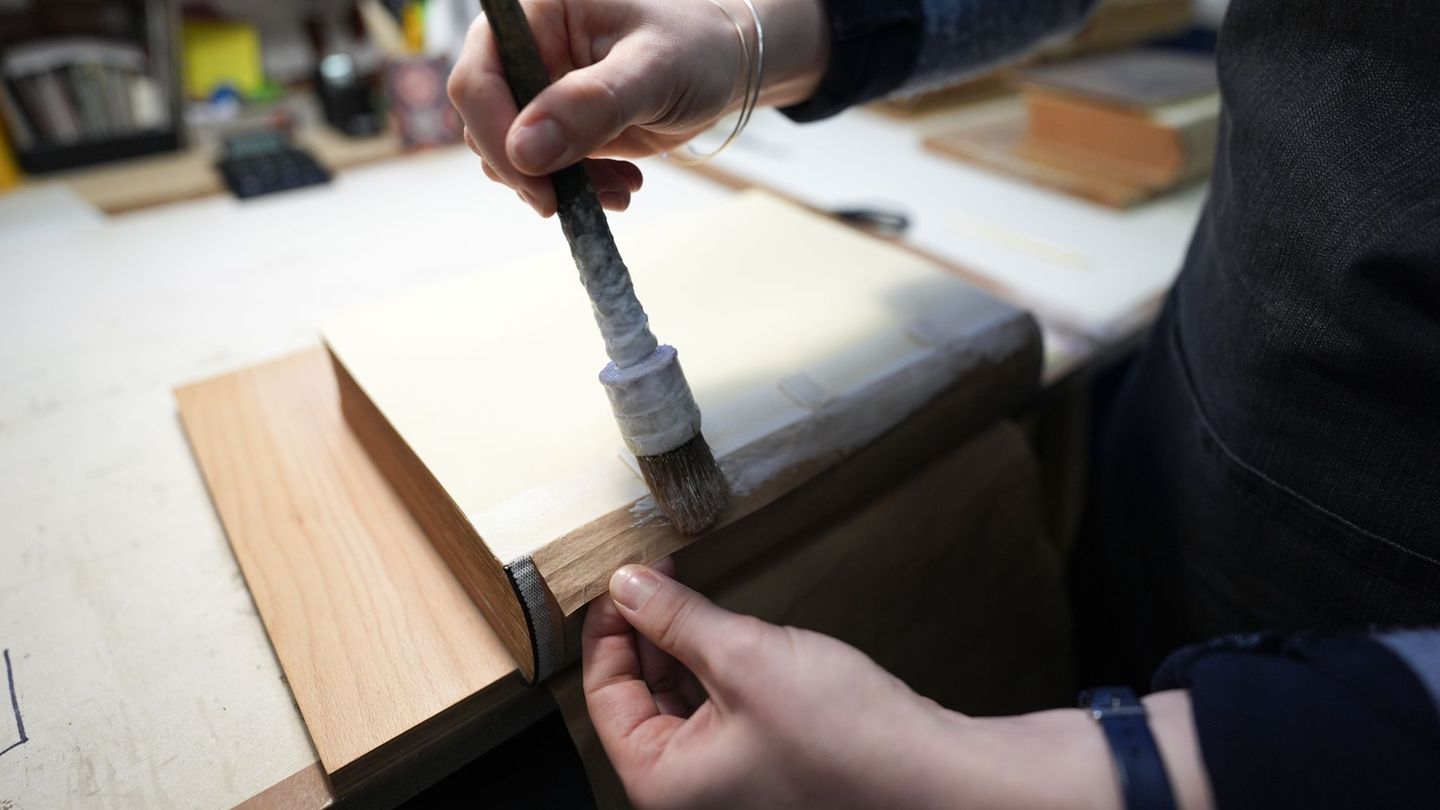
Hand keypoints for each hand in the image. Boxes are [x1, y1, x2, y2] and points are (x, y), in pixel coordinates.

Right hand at [447, 0, 828, 215]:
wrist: (725, 66)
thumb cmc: (697, 48)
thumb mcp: (654, 71)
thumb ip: (592, 104)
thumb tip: (525, 150)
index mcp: (535, 12)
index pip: (478, 77)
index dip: (497, 135)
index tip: (538, 185)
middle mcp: (526, 49)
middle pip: (486, 121)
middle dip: (531, 171)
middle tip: (582, 199)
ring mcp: (539, 89)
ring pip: (512, 153)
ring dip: (559, 186)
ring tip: (622, 189)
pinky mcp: (557, 123)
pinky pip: (543, 168)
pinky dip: (577, 189)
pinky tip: (623, 186)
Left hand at [583, 564, 1215, 809]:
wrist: (938, 777)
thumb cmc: (847, 738)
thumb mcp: (746, 657)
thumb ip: (677, 620)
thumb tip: (626, 585)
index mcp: (665, 783)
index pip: (606, 697)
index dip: (608, 630)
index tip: (620, 579)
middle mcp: (692, 793)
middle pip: (641, 702)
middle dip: (646, 634)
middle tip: (656, 573)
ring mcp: (733, 785)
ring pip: (684, 704)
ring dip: (682, 647)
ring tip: (690, 593)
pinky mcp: (770, 770)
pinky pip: (724, 713)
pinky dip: (719, 668)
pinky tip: (733, 631)